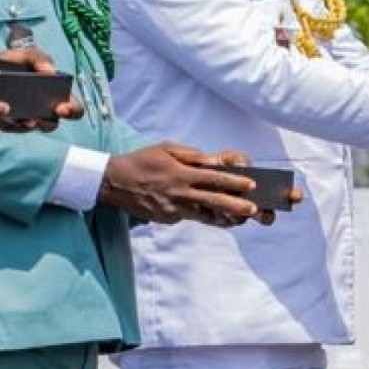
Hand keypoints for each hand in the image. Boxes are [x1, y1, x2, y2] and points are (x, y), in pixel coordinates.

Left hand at [0, 46, 85, 132]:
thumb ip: (40, 58)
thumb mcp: (28, 55)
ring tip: (16, 117)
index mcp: (56, 95)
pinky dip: (5, 121)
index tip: (62, 108)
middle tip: (38, 119)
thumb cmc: (15, 63)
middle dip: (47, 123)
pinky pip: (7, 127)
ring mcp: (25, 119)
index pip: (73, 108)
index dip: (72, 111)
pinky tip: (0, 113)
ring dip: (22, 123)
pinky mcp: (5, 123)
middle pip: (51, 124)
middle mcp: (44, 111)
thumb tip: (50, 71)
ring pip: (27, 127)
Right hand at [100, 143, 260, 226]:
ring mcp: (172, 210)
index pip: (213, 179)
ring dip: (222, 216)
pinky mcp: (166, 219)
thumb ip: (193, 156)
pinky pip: (187, 216)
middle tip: (254, 210)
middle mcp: (178, 194)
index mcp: (181, 174)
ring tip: (239, 217)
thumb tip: (213, 162)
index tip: (251, 185)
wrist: (113, 182)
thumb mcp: (167, 149)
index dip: (234, 182)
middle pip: (213, 201)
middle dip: (236, 206)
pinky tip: (202, 209)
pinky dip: (197, 212)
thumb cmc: (143, 161)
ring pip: (203, 215)